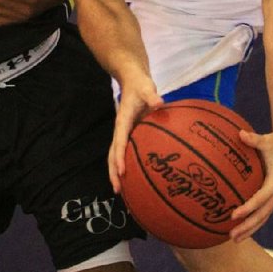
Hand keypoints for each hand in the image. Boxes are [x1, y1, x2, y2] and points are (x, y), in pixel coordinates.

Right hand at [108, 76, 162, 192]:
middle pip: (112, 155)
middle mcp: (120, 131)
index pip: (119, 142)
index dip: (120, 157)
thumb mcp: (146, 88)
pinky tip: (133, 177)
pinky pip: (124, 153)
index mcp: (122, 122)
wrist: (132, 81)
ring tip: (121, 190)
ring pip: (115, 156)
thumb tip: (159, 102)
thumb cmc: (140, 86)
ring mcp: (123, 134)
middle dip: (113, 173)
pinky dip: (124, 166)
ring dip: (115, 173)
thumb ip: (152, 96)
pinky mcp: (128, 135)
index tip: (122, 171)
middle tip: (118, 190)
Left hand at [227, 127, 272, 241]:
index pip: (260, 199)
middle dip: (247, 226)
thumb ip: (254, 139)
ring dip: (249, 229)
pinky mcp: (272, 195)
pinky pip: (261, 211)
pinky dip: (251, 221)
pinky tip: (238, 227)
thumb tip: (240, 134)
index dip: (247, 208)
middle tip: (231, 235)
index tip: (234, 215)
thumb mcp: (267, 140)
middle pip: (262, 214)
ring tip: (234, 239)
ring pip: (263, 217)